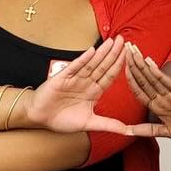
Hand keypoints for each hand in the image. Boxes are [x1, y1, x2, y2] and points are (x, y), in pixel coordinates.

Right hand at [21, 35, 136, 134]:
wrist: (40, 117)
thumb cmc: (62, 119)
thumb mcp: (89, 123)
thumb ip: (109, 124)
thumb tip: (129, 131)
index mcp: (94, 92)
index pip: (109, 76)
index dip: (119, 66)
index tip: (129, 55)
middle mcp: (86, 83)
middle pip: (103, 66)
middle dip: (114, 53)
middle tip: (123, 40)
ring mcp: (75, 79)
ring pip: (91, 64)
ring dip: (102, 53)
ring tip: (112, 41)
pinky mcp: (62, 78)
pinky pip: (74, 67)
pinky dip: (83, 60)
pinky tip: (92, 51)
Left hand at [123, 47, 170, 140]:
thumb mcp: (167, 132)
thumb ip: (147, 130)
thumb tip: (127, 132)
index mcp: (158, 106)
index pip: (139, 90)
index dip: (130, 79)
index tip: (120, 67)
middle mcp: (163, 98)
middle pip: (144, 80)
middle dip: (132, 65)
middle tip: (124, 49)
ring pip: (152, 78)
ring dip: (141, 64)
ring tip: (132, 51)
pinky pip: (166, 82)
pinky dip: (157, 73)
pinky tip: (148, 62)